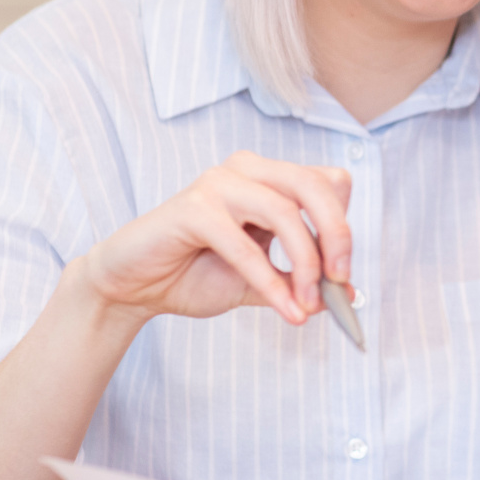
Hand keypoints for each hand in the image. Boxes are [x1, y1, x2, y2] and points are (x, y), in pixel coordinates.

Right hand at [79, 151, 353, 325]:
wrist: (133, 288)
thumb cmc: (194, 274)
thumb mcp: (261, 280)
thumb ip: (300, 283)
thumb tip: (346, 294)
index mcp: (269, 178)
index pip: (329, 182)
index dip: (342, 226)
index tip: (343, 274)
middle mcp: (247, 170)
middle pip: (315, 185)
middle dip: (337, 235)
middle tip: (340, 281)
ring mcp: (218, 183)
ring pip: (284, 212)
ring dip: (305, 264)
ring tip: (307, 305)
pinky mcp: (193, 208)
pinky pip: (244, 245)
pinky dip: (270, 281)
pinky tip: (285, 309)